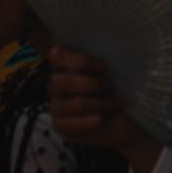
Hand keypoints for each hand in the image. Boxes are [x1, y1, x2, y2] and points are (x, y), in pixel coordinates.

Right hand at [49, 47, 163, 172]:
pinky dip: (89, 121)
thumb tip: (105, 47)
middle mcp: (55, 85)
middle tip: (110, 88)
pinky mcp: (59, 125)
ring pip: (76, 103)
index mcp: (62, 67)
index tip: (103, 68)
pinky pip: (71, 123)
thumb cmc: (108, 92)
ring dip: (99, 103)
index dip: (81, 61)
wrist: (116, 122)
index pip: (58, 57)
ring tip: (113, 104)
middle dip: (94, 84)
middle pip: (66, 81)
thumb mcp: (106, 74)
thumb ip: (97, 62)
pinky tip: (100, 119)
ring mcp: (55, 106)